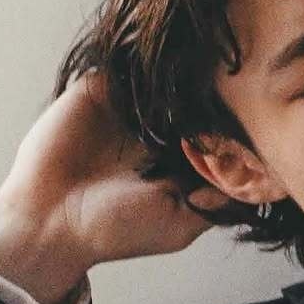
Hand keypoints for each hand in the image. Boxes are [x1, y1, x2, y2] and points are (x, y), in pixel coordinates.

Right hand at [0, 70, 230, 300]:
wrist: (55, 218)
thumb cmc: (117, 230)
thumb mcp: (179, 224)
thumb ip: (215, 203)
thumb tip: (248, 184)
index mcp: (181, 164)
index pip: (218, 142)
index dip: (232, 144)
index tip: (240, 154)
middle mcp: (159, 135)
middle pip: (198, 109)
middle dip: (211, 117)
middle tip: (215, 134)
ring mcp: (130, 111)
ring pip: (168, 88)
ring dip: (180, 98)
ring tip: (184, 124)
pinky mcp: (100, 91)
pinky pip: (130, 73)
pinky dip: (145, 84)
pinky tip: (152, 109)